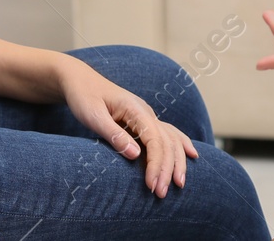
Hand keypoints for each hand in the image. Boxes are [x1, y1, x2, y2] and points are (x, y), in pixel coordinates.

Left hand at [54, 55, 197, 197]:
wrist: (80, 80)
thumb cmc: (83, 97)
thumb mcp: (92, 115)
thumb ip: (113, 133)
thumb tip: (136, 155)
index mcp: (134, 108)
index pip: (155, 139)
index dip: (156, 164)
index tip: (152, 185)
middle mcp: (146, 111)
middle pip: (166, 141)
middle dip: (167, 168)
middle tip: (161, 194)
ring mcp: (147, 115)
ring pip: (172, 138)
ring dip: (177, 161)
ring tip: (179, 184)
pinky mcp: (143, 120)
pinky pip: (168, 133)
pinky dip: (181, 144)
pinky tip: (192, 154)